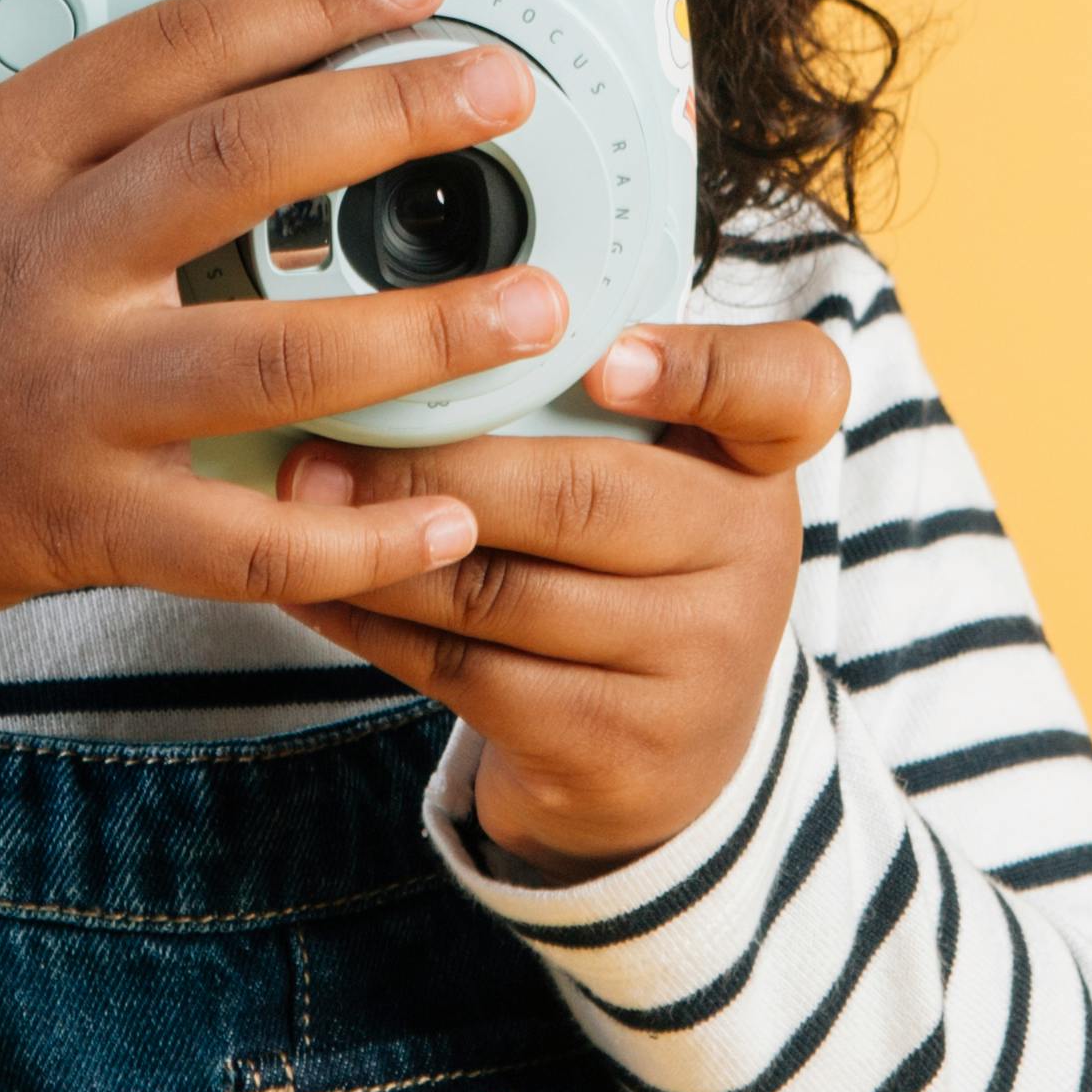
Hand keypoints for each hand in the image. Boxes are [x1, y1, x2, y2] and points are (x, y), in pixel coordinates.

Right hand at [0, 0, 564, 661]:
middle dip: (386, 122)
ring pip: (269, 361)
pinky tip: (452, 512)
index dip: (292, 2)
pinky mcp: (81, 524)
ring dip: (421, 333)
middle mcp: (39, 272)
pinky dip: (354, 540)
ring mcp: (66, 404)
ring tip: (540, 299)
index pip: (161, 53)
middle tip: (504, 90)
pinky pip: (241, 545)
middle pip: (235, 173)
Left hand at [276, 317, 852, 874]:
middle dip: (435, 465)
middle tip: (328, 438)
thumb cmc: (632, 575)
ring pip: (505, 593)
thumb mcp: (652, 479)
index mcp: (758, 463)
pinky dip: (381, 628)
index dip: (702, 368)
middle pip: (584, 496)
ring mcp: (694, 662)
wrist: (667, 760)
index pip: (789, 390)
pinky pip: (472, 674)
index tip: (608, 359)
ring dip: (381, 550)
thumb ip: (577, 404)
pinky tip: (323, 590)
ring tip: (302, 504)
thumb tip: (414, 331)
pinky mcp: (620, 747)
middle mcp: (749, 557)